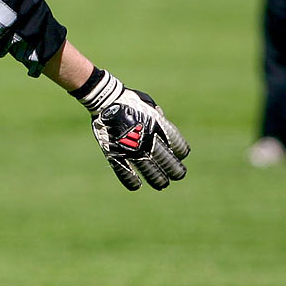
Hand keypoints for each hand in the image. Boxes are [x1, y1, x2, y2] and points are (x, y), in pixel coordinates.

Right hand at [75, 70, 190, 190]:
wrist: (104, 99)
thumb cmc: (128, 99)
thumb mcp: (148, 103)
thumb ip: (157, 116)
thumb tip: (162, 123)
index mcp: (159, 126)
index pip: (178, 146)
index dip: (181, 152)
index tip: (180, 155)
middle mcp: (147, 140)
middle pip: (166, 161)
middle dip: (174, 170)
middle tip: (177, 175)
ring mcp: (131, 148)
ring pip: (148, 170)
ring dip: (157, 179)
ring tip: (162, 184)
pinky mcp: (114, 153)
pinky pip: (123, 171)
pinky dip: (130, 180)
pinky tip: (136, 186)